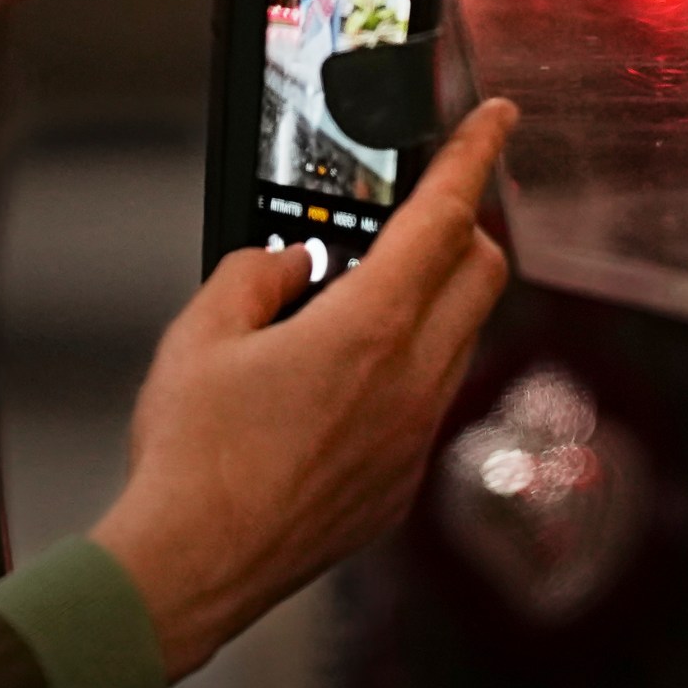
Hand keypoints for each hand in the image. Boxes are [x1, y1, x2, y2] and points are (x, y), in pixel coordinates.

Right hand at [91, 99, 517, 678]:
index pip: (444, 216)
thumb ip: (254, 274)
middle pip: (481, 272)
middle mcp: (409, 382)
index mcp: (366, 329)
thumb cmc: (190, 461)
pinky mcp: (402, 484)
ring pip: (461, 339)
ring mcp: (414, 437)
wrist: (192, 568)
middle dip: (464, 226)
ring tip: (367, 300)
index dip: (475, 155)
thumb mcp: (198, 335)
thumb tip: (290, 263)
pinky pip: (431, 401)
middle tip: (424, 212)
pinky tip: (347, 381)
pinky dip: (410, 368)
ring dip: (436, 301)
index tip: (496, 119)